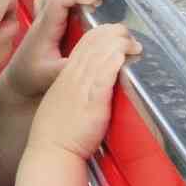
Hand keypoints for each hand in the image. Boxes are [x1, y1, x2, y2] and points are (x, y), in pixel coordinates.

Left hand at [0, 0, 103, 101]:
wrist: (18, 81)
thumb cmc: (34, 78)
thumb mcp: (53, 76)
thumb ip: (71, 66)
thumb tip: (94, 56)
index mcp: (45, 29)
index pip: (58, 0)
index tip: (95, 0)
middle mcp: (42, 18)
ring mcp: (41, 16)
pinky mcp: (44, 17)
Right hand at [24, 22, 139, 161]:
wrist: (51, 152)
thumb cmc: (57, 134)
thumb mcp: (62, 103)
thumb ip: (76, 90)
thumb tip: (92, 85)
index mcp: (66, 75)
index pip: (85, 43)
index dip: (102, 33)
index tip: (116, 35)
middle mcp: (73, 77)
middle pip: (94, 43)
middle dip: (115, 34)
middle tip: (130, 37)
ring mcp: (82, 88)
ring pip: (101, 54)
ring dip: (120, 44)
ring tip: (134, 44)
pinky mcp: (92, 102)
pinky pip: (103, 75)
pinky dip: (114, 61)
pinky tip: (123, 54)